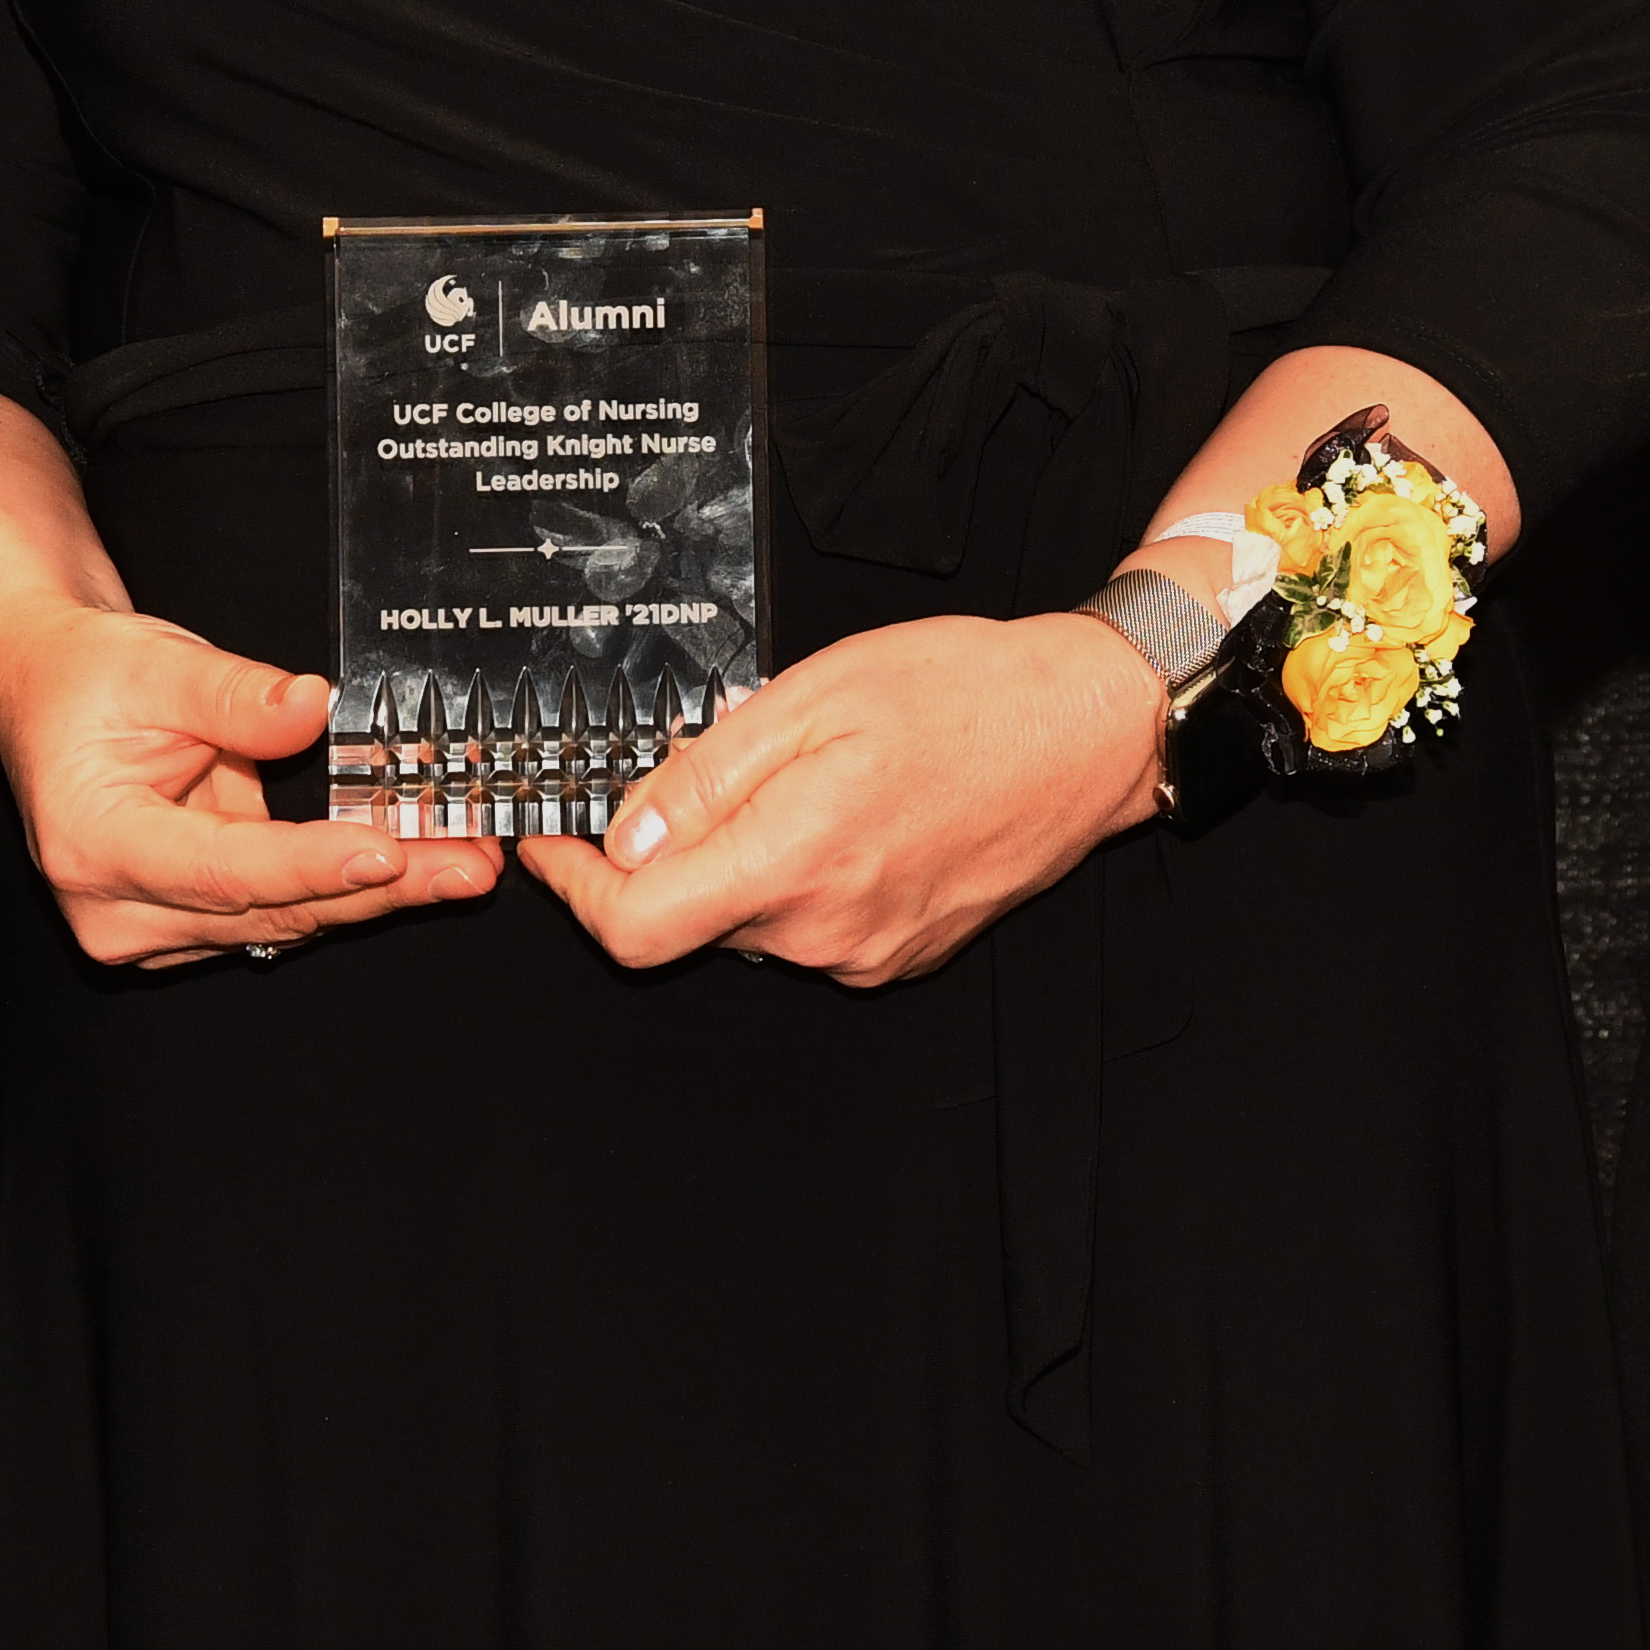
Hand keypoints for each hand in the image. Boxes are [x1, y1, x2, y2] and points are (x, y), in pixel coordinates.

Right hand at [0, 603, 499, 970]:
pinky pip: (277, 912)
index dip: (310, 864)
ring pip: (283, 921)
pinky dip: (341, 883)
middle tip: (468, 864)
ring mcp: (148, 929)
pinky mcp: (183, 928)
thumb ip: (236, 695)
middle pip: (267, 909)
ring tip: (462, 857)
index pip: (221, 868)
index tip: (388, 851)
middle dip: (379, 886)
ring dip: (376, 890)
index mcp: (96, 842)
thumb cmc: (90, 682)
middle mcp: (115, 907)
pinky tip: (411, 857)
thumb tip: (312, 707)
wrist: (49, 697)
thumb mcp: (160, 664)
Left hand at [520, 611, 1159, 989]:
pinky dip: (802, 875)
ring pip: (750, 921)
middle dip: (675, 851)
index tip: (558, 843)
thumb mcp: (812, 696)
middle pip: (689, 920)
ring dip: (745, 858)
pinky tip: (853, 811)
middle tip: (714, 765)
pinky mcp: (899, 955)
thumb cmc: (968, 694)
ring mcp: (865, 952)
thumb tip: (623, 833)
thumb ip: (706, 775)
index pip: (634, 928)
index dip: (574, 889)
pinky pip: (810, 927)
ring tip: (807, 775)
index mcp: (794, 860)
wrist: (1091, 731)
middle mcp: (825, 929)